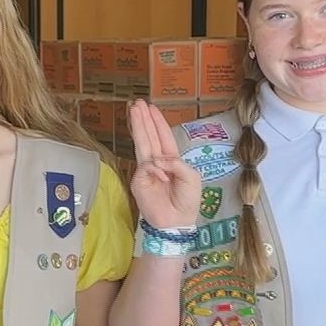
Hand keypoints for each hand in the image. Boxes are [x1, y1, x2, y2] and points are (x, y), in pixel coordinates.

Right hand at [127, 101, 202, 230]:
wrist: (177, 221)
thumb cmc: (187, 201)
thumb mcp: (192, 178)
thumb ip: (177, 164)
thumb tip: (157, 161)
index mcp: (172, 160)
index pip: (163, 137)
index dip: (157, 122)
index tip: (150, 108)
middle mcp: (157, 162)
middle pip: (149, 136)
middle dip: (143, 119)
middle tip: (137, 103)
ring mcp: (147, 170)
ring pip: (142, 144)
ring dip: (138, 127)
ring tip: (133, 110)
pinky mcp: (139, 180)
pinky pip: (145, 167)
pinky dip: (155, 169)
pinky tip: (162, 176)